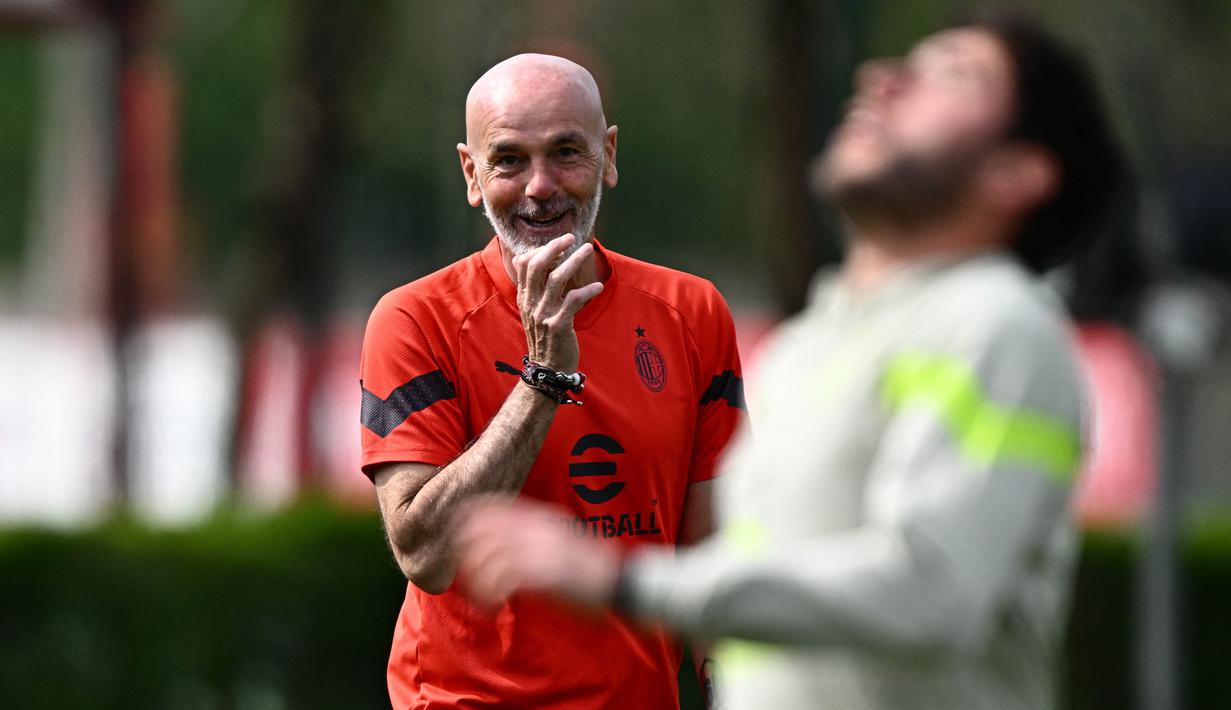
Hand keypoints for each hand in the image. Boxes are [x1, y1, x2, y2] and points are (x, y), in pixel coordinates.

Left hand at [457, 497, 621, 609]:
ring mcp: (540, 550)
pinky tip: (494, 609)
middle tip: (471, 579)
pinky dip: (489, 598)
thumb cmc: (595, 570)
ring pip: (486, 558)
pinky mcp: (544, 574)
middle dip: (467, 557)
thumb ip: (537, 537)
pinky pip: (500, 582)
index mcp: (542, 518)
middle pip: (481, 531)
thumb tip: (506, 544)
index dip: (468, 523)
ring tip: (484, 601)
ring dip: (477, 584)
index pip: (491, 507)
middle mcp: (537, 529)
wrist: (624, 584)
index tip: (460, 542)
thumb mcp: (564, 541)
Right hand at [513, 234, 603, 371]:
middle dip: (554, 247)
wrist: (548, 369)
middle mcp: (531, 303)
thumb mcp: (536, 311)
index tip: (557, 245)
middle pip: (538, 266)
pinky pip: (574, 300)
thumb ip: (539, 289)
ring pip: (557, 278)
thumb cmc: (546, 337)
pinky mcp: (559, 325)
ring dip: (574, 261)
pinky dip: (588, 290)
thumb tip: (551, 262)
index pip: (524, 264)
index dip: (540, 249)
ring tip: (587, 249)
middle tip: (570, 237)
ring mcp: (543, 314)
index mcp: (525, 297)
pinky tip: (598, 286)